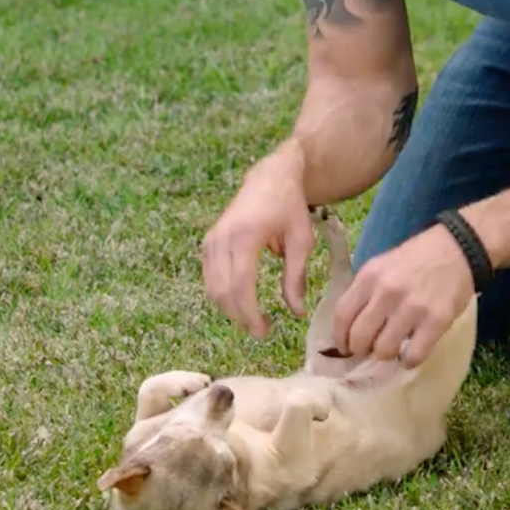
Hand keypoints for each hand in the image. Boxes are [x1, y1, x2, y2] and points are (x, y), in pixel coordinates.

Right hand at [201, 146, 316, 337]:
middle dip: (239, 316)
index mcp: (245, 236)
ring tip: (254, 318)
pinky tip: (243, 301)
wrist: (271, 177)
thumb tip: (295, 312)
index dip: (249, 314)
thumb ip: (295, 276)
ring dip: (230, 308)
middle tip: (262, 330)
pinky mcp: (209, 242)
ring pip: (212, 287)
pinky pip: (210, 277)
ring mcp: (211, 240)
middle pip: (221, 291)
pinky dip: (223, 294)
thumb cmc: (290, 207)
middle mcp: (222, 238)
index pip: (240, 286)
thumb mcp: (301, 240)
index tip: (265, 331)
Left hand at [331, 224, 473, 365]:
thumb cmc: (416, 259)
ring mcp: (412, 308)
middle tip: (370, 348)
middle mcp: (387, 293)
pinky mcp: (436, 322)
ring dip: (386, 355)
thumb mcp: (382, 266)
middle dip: (361, 349)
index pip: (342, 316)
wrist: (458, 250)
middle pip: (359, 338)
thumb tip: (349, 327)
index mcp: (369, 277)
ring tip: (394, 348)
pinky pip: (413, 356)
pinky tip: (411, 352)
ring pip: (384, 351)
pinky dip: (409, 360)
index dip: (340, 338)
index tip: (345, 346)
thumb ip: (364, 292)